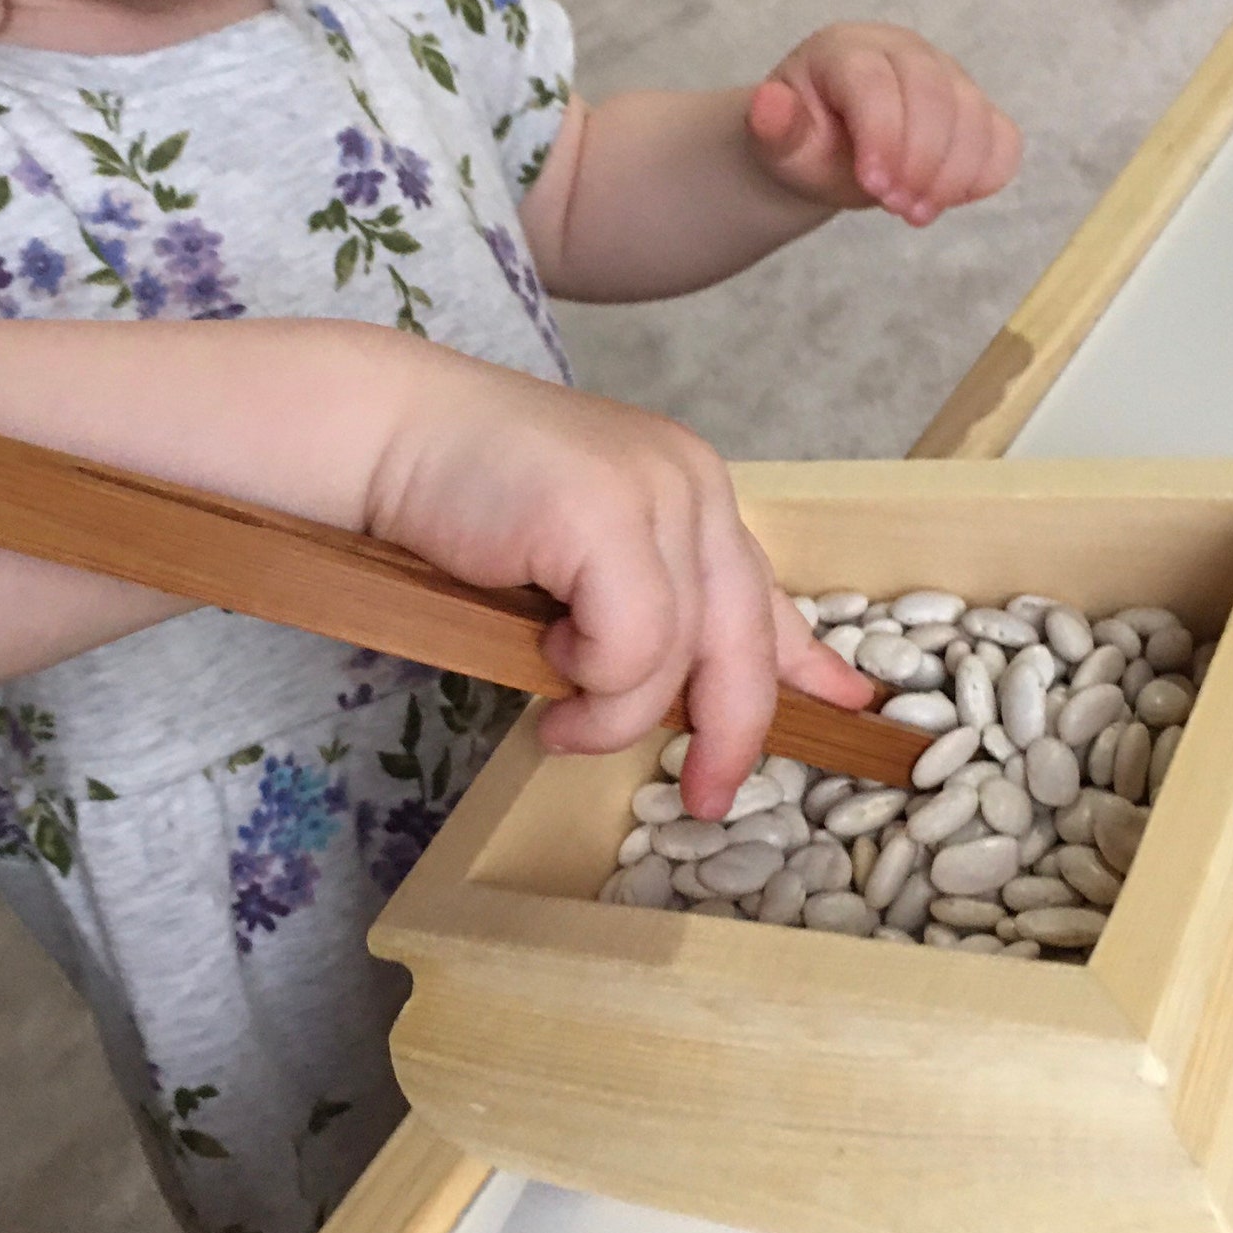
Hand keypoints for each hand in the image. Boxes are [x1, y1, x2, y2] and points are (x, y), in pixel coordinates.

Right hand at [366, 353, 870, 817]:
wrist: (386, 434)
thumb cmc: (465, 501)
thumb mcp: (579, 559)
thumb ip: (640, 610)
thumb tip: (686, 698)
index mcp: (694, 486)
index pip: (762, 591)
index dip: (804, 659)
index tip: (845, 708)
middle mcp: (691, 481)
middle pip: (742, 638)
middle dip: (730, 731)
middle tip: (707, 798)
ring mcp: (652, 491)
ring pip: (675, 657)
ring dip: (615, 712)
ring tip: (558, 720)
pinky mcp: (602, 513)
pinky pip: (629, 646)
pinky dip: (589, 678)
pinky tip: (543, 662)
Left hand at [746, 22, 1020, 226]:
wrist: (823, 149)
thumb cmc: (802, 141)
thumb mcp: (776, 140)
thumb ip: (775, 127)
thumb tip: (768, 106)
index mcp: (846, 49)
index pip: (875, 81)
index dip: (882, 134)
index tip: (872, 186)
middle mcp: (904, 51)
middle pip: (934, 94)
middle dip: (920, 159)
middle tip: (895, 206)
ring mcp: (946, 77)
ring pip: (974, 116)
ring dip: (951, 174)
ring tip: (914, 213)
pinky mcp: (974, 111)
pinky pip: (1002, 139)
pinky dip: (984, 174)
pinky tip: (947, 199)